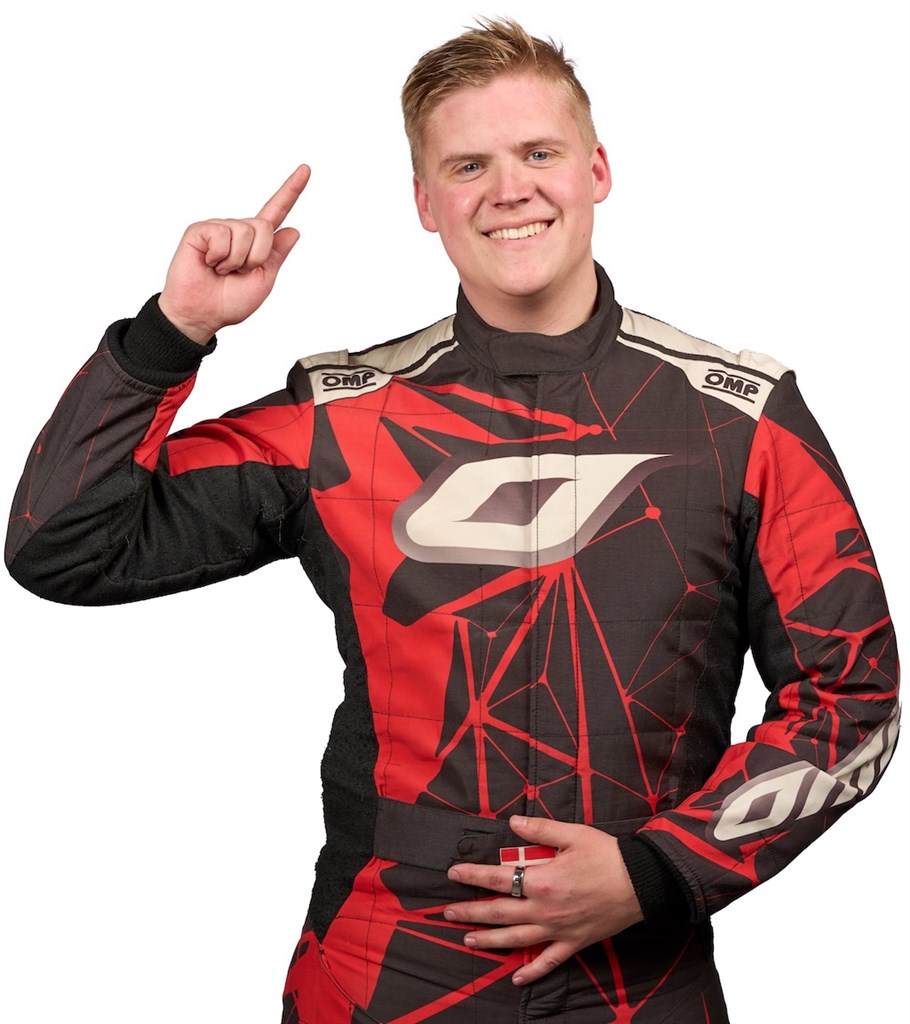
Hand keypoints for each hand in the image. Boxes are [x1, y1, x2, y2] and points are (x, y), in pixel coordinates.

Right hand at [158, 164, 310, 343]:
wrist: (202, 315)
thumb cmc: (228, 302)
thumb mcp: (263, 281)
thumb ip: (277, 255)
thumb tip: (293, 230)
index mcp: (257, 243)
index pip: (276, 211)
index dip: (291, 190)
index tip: (306, 169)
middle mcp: (238, 230)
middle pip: (264, 227)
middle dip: (256, 257)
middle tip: (237, 272)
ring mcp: (219, 228)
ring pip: (244, 232)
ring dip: (236, 260)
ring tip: (221, 270)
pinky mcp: (200, 230)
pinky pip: (222, 235)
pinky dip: (219, 256)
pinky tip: (208, 263)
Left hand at [443, 815, 642, 986]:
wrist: (642, 883)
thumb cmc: (607, 856)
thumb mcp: (573, 834)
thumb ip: (540, 831)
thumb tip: (513, 822)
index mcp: (542, 880)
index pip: (498, 878)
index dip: (472, 875)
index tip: (453, 873)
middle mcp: (545, 909)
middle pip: (499, 912)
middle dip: (471, 912)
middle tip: (447, 913)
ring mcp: (558, 929)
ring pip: (516, 939)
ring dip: (489, 940)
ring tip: (468, 941)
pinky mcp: (574, 943)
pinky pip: (548, 962)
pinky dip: (531, 972)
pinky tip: (515, 979)